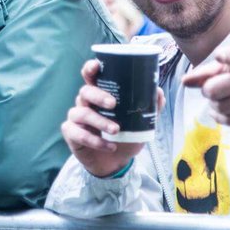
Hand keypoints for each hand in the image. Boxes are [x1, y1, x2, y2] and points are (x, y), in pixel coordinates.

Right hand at [61, 60, 159, 177]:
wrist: (116, 163)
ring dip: (100, 121)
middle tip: (113, 104)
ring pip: (81, 113)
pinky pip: (79, 133)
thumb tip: (158, 91)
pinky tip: (110, 146)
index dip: (90, 68)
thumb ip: (149, 108)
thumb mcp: (141, 123)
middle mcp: (85, 103)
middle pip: (85, 91)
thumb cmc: (125, 137)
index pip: (90, 76)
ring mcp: (76, 118)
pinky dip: (95, 141)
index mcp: (99, 94)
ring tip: (116, 130)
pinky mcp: (71, 134)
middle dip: (98, 95)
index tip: (96, 66)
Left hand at [181, 46, 229, 126]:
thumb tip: (184, 82)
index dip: (226, 57)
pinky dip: (219, 117)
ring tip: (219, 101)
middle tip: (211, 91)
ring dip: (213, 106)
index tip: (220, 56)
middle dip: (207, 92)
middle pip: (214, 90)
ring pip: (220, 107)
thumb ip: (207, 72)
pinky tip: (220, 112)